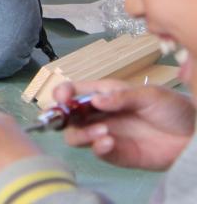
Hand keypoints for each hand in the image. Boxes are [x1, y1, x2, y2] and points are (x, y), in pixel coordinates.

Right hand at [57, 79, 194, 170]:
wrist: (193, 135)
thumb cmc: (172, 108)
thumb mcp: (149, 95)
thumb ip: (121, 97)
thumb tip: (96, 100)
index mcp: (105, 94)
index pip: (75, 92)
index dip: (63, 93)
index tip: (62, 96)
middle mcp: (101, 115)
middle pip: (68, 116)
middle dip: (63, 117)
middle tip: (72, 119)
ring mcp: (107, 135)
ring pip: (76, 136)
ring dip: (81, 134)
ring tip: (101, 132)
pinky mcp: (118, 154)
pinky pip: (98, 153)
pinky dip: (98, 148)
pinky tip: (110, 142)